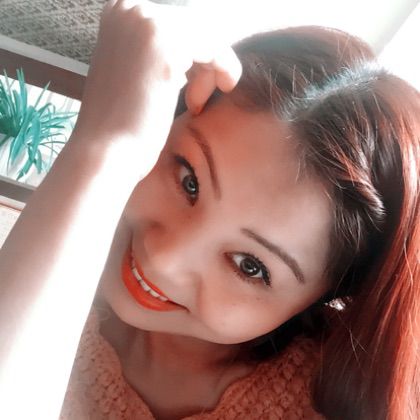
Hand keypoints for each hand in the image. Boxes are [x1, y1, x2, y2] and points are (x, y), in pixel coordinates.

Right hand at [74, 0, 241, 148]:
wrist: (106, 152)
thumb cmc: (121, 122)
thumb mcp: (137, 71)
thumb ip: (158, 51)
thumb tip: (194, 46)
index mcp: (120, 12)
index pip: (179, 22)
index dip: (194, 55)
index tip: (195, 82)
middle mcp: (131, 9)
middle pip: (195, 26)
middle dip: (203, 64)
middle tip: (195, 100)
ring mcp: (147, 23)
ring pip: (208, 37)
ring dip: (210, 72)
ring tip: (196, 103)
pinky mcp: (166, 46)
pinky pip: (216, 48)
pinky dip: (224, 69)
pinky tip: (214, 94)